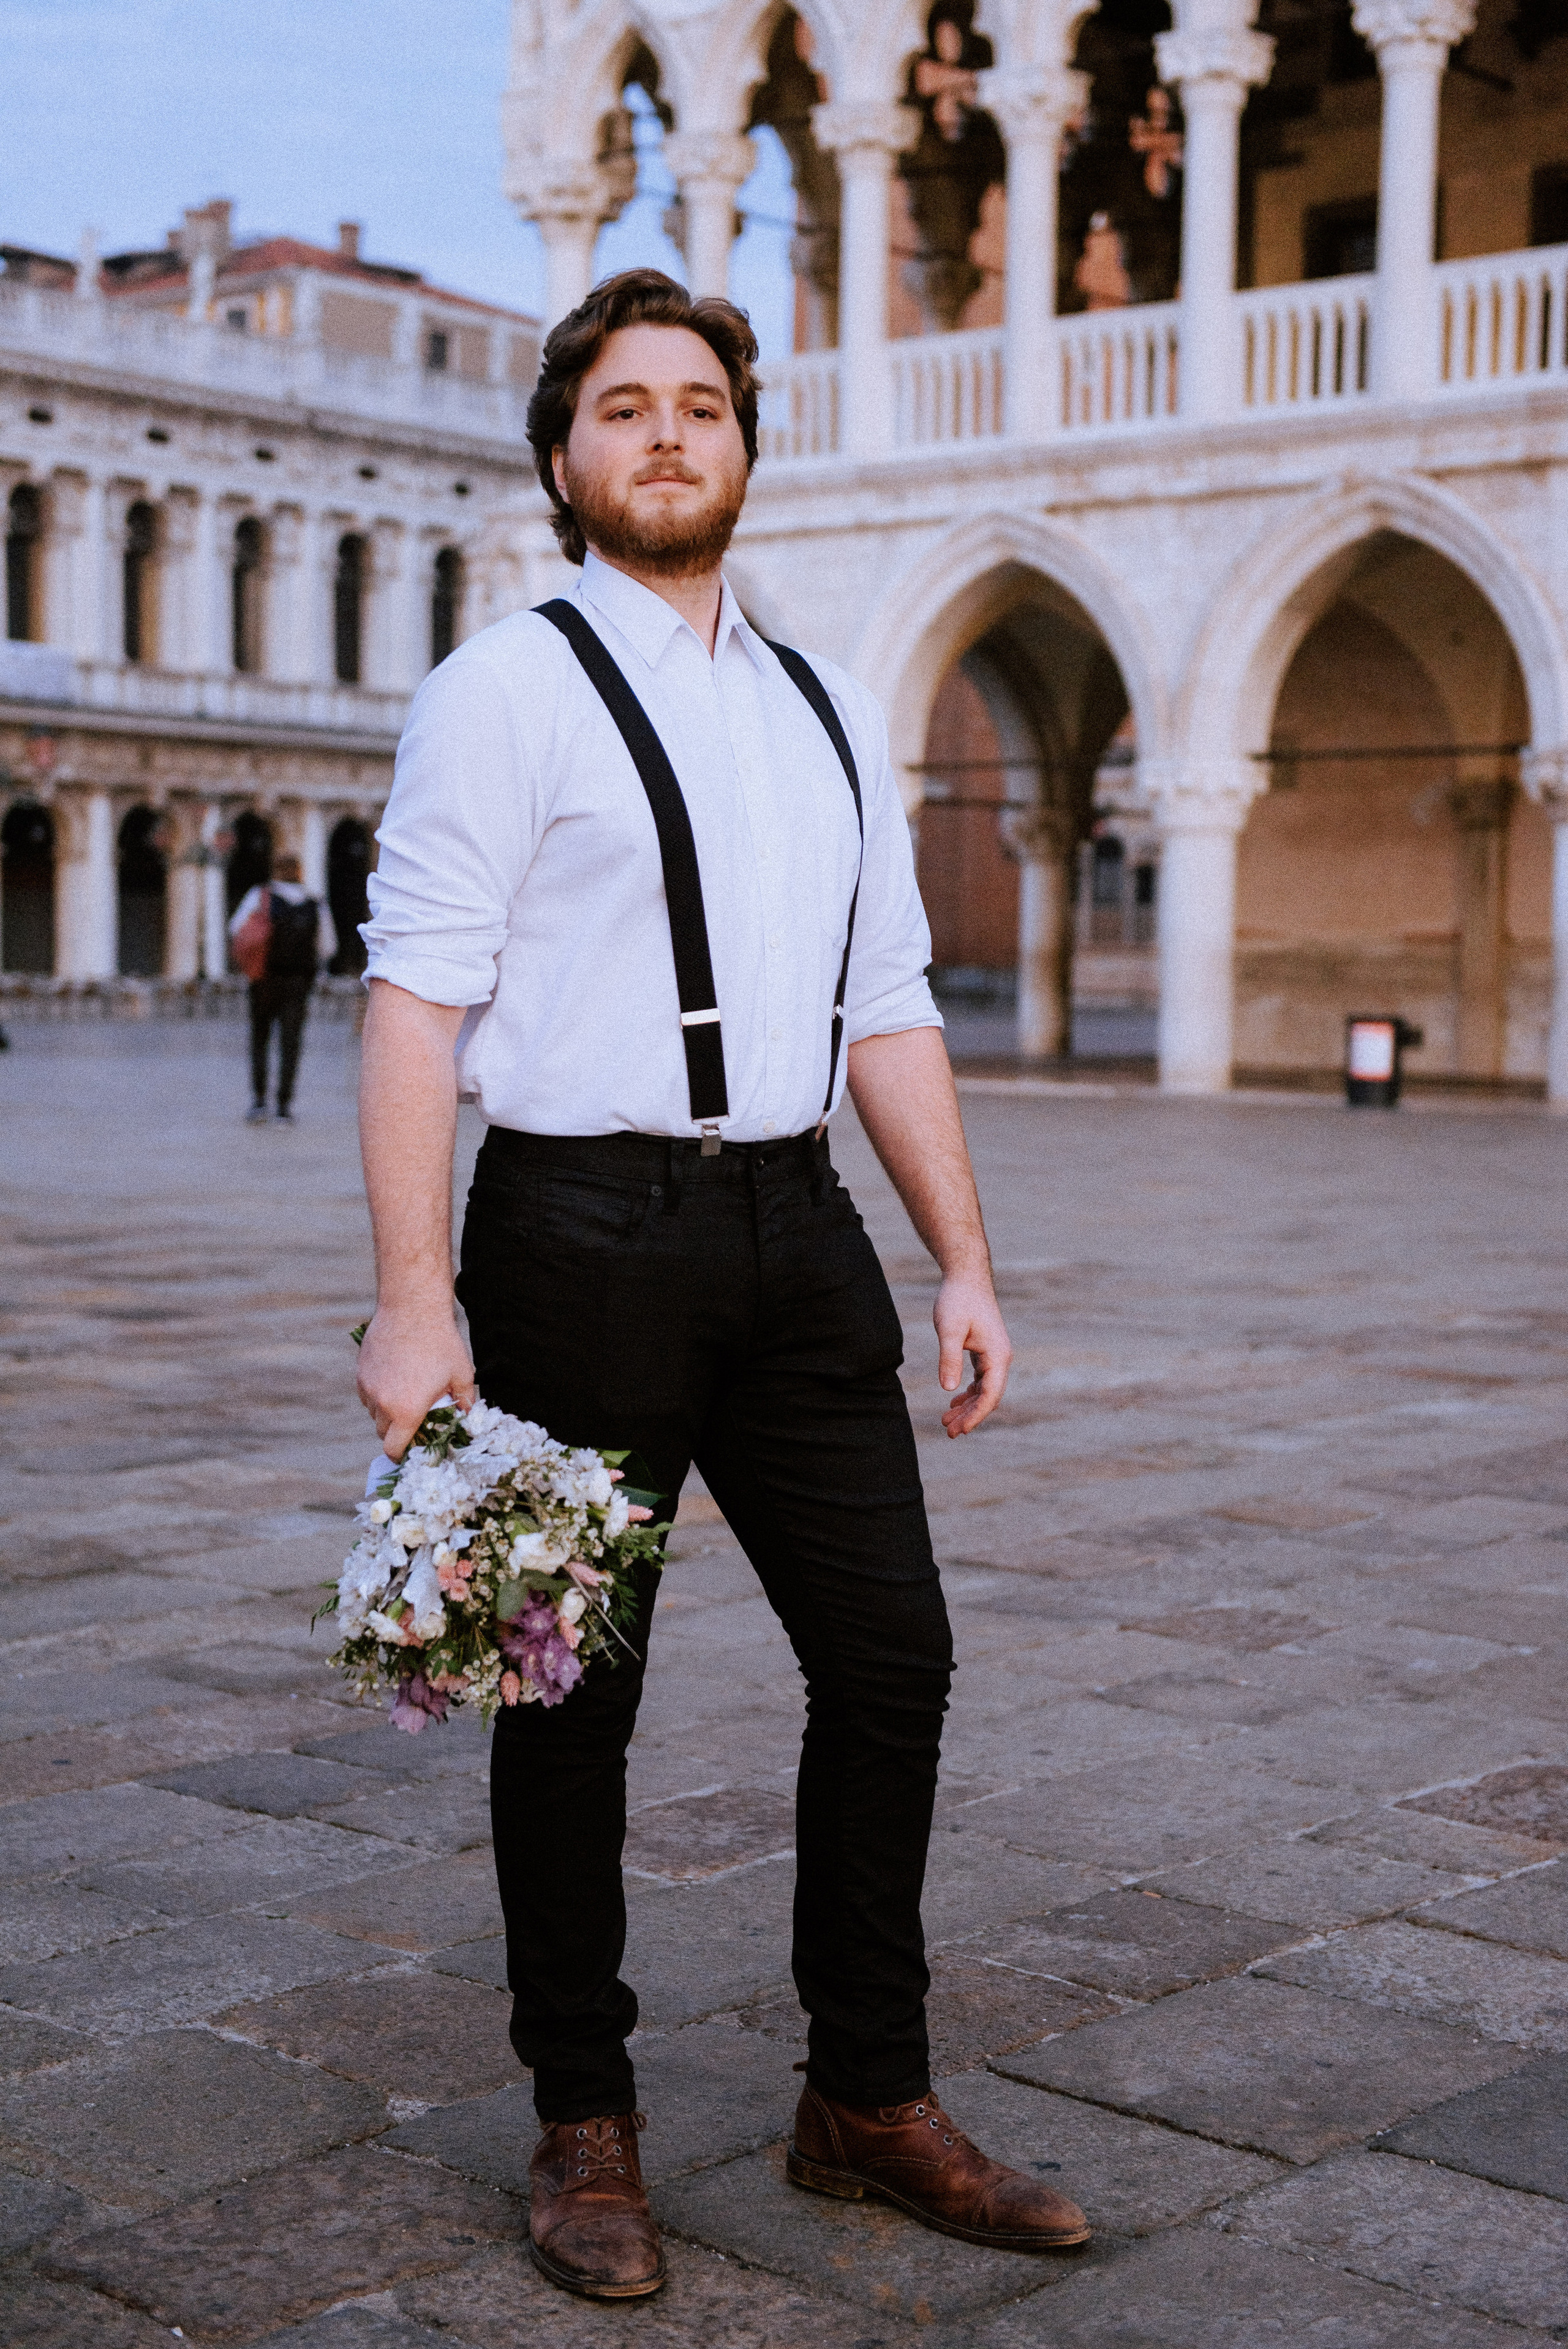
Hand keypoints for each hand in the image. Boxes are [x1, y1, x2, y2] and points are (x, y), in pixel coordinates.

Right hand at [356, 1298, 475, 1460]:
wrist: (412, 1308)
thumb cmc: (440, 1342)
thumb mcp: (462, 1374)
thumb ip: (465, 1402)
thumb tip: (468, 1417)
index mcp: (407, 1411)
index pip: (393, 1448)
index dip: (400, 1454)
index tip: (409, 1451)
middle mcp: (382, 1403)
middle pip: (382, 1432)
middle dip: (396, 1432)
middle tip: (413, 1421)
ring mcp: (368, 1386)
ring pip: (373, 1412)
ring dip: (386, 1412)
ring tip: (406, 1395)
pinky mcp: (360, 1371)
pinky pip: (366, 1393)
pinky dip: (377, 1394)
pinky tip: (394, 1379)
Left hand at [934, 1268, 1010, 1436]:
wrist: (966, 1277)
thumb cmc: (958, 1300)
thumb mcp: (949, 1329)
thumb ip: (949, 1359)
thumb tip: (949, 1390)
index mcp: (998, 1355)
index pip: (990, 1395)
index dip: (976, 1415)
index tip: (959, 1430)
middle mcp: (1001, 1358)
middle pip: (988, 1397)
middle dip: (970, 1416)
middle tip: (949, 1432)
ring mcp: (995, 1355)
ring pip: (984, 1390)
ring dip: (968, 1407)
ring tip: (947, 1421)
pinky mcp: (986, 1351)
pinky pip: (980, 1380)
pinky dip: (968, 1393)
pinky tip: (953, 1402)